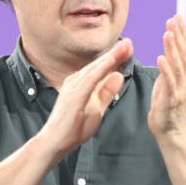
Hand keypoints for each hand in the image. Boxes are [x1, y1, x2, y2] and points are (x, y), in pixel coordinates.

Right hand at [37, 39, 132, 160]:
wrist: (55, 142)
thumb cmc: (73, 128)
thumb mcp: (97, 109)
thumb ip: (106, 92)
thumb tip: (118, 76)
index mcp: (81, 84)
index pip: (101, 69)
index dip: (115, 58)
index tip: (129, 49)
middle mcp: (76, 81)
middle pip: (99, 65)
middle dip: (115, 53)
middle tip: (130, 42)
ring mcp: (73, 87)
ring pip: (96, 68)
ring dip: (111, 57)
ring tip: (125, 47)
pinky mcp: (74, 95)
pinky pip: (91, 79)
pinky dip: (102, 68)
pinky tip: (112, 60)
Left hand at [149, 15, 185, 137]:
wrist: (171, 131)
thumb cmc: (168, 104)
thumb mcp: (170, 79)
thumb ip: (173, 63)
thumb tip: (171, 45)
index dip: (183, 32)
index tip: (178, 16)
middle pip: (184, 53)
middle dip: (179, 35)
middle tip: (174, 19)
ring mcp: (179, 89)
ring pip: (177, 65)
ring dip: (173, 48)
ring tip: (168, 33)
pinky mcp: (170, 100)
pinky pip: (169, 83)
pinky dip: (166, 70)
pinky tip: (160, 58)